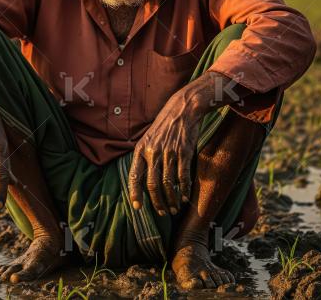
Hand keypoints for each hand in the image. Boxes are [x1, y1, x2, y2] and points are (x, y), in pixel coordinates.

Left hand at [128, 73, 216, 215]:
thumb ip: (144, 155)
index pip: (135, 176)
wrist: (183, 108)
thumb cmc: (165, 124)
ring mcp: (170, 153)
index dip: (135, 193)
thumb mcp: (148, 137)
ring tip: (174, 209)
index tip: (137, 206)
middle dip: (157, 203)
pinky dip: (185, 190)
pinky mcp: (185, 153)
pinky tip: (186, 197)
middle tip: (162, 212)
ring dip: (171, 200)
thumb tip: (142, 178)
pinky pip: (183, 177)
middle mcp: (154, 152)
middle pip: (152, 185)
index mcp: (141, 149)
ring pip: (168, 184)